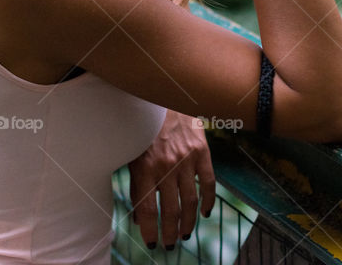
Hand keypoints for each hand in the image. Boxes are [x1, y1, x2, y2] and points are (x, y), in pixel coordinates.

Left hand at [127, 109, 215, 249]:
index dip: (150, 231)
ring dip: (188, 223)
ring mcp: (186, 160)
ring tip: (185, 234)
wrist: (163, 96)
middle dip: (169, 232)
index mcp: (144, 168)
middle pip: (170, 210)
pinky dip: (208, 201)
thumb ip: (135, 184)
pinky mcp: (202, 153)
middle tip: (169, 245)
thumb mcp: (132, 154)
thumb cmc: (143, 128)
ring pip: (190, 202)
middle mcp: (166, 167)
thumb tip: (139, 217)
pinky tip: (205, 213)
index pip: (148, 210)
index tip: (152, 243)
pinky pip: (208, 184)